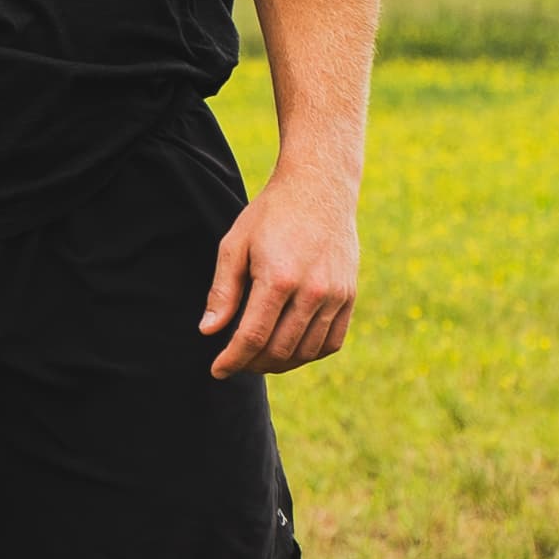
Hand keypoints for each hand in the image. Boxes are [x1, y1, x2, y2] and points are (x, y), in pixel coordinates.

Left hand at [200, 164, 359, 378]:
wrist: (319, 188)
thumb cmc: (270, 214)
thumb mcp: (235, 245)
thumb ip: (223, 291)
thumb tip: (208, 331)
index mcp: (278, 278)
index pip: (252, 337)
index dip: (232, 360)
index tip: (217, 370)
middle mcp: (312, 291)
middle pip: (279, 350)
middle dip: (252, 363)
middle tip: (236, 361)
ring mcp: (336, 295)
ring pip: (306, 352)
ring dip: (280, 363)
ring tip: (259, 357)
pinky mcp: (350, 295)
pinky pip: (332, 342)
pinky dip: (309, 353)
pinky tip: (290, 348)